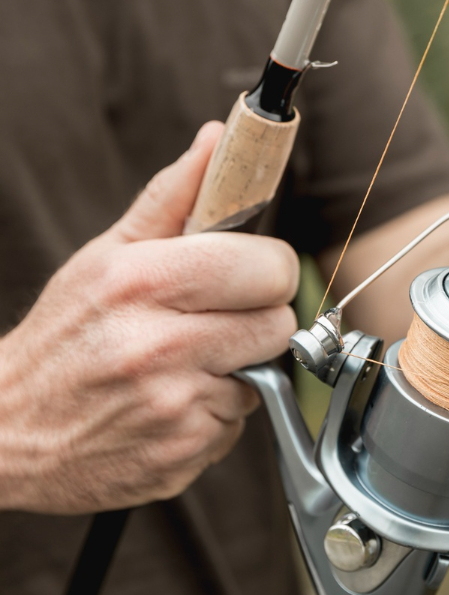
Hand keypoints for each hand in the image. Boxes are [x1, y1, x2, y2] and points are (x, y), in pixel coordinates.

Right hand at [0, 125, 299, 514]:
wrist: (8, 431)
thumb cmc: (62, 338)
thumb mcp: (104, 257)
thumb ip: (171, 199)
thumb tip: (217, 141)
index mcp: (142, 283)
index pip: (266, 267)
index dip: (266, 268)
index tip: (249, 271)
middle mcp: (159, 346)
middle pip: (276, 323)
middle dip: (255, 317)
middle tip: (214, 318)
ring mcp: (173, 407)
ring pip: (261, 376)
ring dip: (233, 370)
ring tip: (179, 363)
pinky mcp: (183, 454)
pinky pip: (236, 424)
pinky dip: (211, 414)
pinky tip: (168, 403)